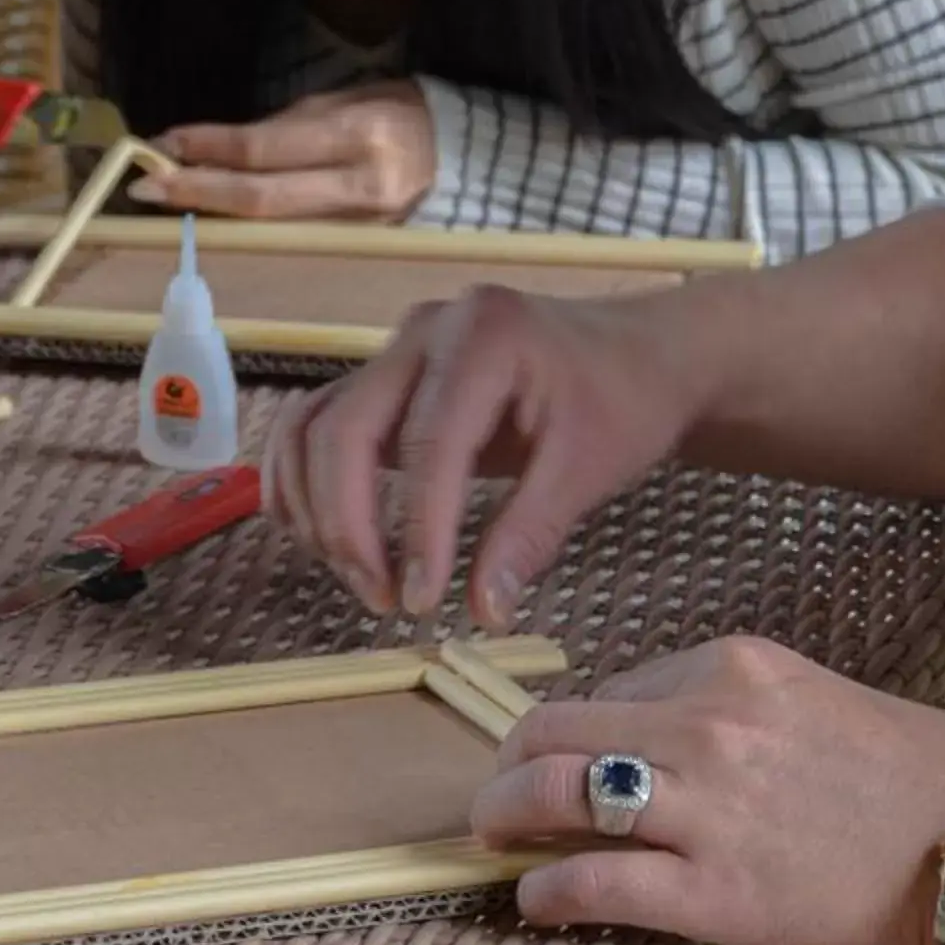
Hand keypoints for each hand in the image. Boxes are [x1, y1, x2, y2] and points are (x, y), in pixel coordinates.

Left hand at [138, 81, 434, 222]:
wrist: (459, 156)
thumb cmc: (399, 113)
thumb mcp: (345, 100)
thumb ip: (286, 126)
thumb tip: (219, 147)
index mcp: (358, 137)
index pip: (266, 150)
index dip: (211, 150)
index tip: (165, 143)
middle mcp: (360, 188)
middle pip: (262, 201)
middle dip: (199, 192)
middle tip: (146, 187)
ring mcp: (361, 228)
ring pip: (272, 225)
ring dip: (216, 210)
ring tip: (169, 196)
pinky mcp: (359, 249)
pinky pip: (293, 234)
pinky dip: (251, 223)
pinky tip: (219, 213)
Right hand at [264, 284, 700, 622]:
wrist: (640, 351)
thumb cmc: (626, 398)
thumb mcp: (591, 468)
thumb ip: (529, 536)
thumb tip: (483, 613)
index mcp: (487, 336)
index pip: (429, 442)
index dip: (417, 529)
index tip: (419, 600)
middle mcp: (427, 331)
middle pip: (344, 429)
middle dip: (349, 525)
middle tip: (384, 601)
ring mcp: (399, 350)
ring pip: (315, 426)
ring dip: (316, 509)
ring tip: (358, 578)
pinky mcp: (388, 379)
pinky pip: (319, 424)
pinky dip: (305, 482)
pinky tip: (323, 539)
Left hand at [472, 634, 944, 944]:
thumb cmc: (920, 778)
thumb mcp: (821, 697)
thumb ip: (741, 707)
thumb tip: (668, 734)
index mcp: (734, 665)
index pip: (616, 685)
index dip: (583, 728)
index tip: (571, 757)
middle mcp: (707, 722)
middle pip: (559, 727)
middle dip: (512, 762)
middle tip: (497, 794)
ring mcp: (705, 807)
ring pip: (555, 794)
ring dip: (504, 816)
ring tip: (492, 838)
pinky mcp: (711, 891)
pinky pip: (591, 883)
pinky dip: (544, 892)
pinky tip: (533, 901)